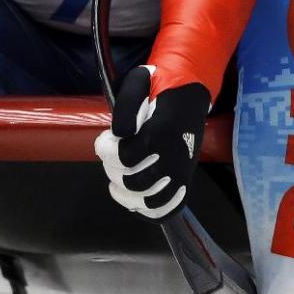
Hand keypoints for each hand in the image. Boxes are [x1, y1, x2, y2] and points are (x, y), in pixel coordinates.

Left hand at [94, 65, 210, 219]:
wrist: (191, 93)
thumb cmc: (161, 87)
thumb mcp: (138, 82)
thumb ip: (126, 107)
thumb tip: (120, 135)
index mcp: (162, 132)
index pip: (125, 157)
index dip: (106, 152)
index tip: (102, 141)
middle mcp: (174, 156)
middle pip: (134, 182)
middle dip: (113, 171)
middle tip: (110, 158)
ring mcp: (182, 171)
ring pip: (150, 201)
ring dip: (127, 196)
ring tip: (116, 184)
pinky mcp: (186, 181)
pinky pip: (168, 209)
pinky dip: (148, 211)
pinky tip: (134, 199)